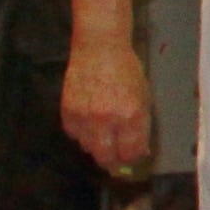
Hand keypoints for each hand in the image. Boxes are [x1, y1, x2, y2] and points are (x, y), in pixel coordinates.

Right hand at [60, 36, 158, 177]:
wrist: (99, 48)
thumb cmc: (127, 70)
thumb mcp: (143, 97)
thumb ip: (141, 125)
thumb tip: (140, 151)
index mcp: (131, 116)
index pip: (131, 153)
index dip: (133, 158)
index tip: (132, 157)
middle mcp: (107, 120)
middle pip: (106, 157)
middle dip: (112, 161)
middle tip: (116, 157)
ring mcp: (85, 117)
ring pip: (88, 148)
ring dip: (96, 145)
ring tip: (103, 131)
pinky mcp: (67, 112)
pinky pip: (73, 134)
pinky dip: (81, 133)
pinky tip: (89, 121)